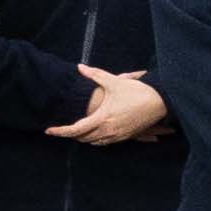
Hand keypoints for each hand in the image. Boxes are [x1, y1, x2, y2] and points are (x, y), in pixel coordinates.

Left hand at [50, 66, 167, 146]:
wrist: (161, 102)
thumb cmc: (138, 92)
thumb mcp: (115, 82)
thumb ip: (95, 75)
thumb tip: (79, 67)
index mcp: (102, 118)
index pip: (75, 130)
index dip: (60, 131)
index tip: (48, 130)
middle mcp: (108, 130)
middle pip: (83, 138)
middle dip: (71, 134)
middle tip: (63, 129)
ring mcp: (118, 135)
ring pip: (94, 142)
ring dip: (85, 138)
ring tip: (78, 130)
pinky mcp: (126, 137)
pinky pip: (106, 143)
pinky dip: (97, 139)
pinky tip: (96, 132)